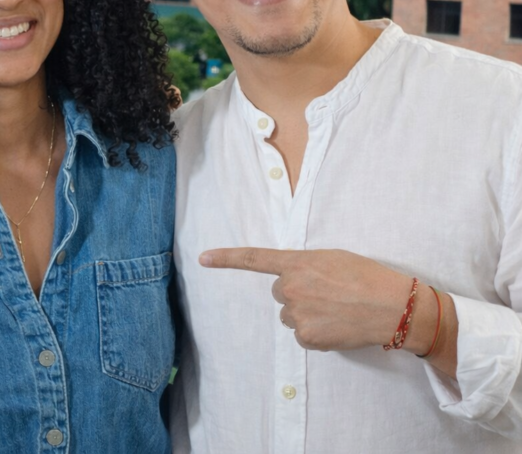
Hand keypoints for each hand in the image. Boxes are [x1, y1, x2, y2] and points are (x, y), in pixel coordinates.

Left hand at [200, 247, 416, 350]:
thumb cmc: (368, 277)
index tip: (202, 258)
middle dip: (299, 293)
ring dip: (308, 314)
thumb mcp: (333, 258)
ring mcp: (297, 313)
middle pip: (280, 292)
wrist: (394, 307)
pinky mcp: (306, 336)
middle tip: (329, 294)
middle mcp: (290, 287)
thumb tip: (293, 278)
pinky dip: (317, 333)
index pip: (254, 259)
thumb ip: (306, 265)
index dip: (226, 258)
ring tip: (338, 309)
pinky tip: (338, 325)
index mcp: (297, 263)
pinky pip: (302, 335)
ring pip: (291, 315)